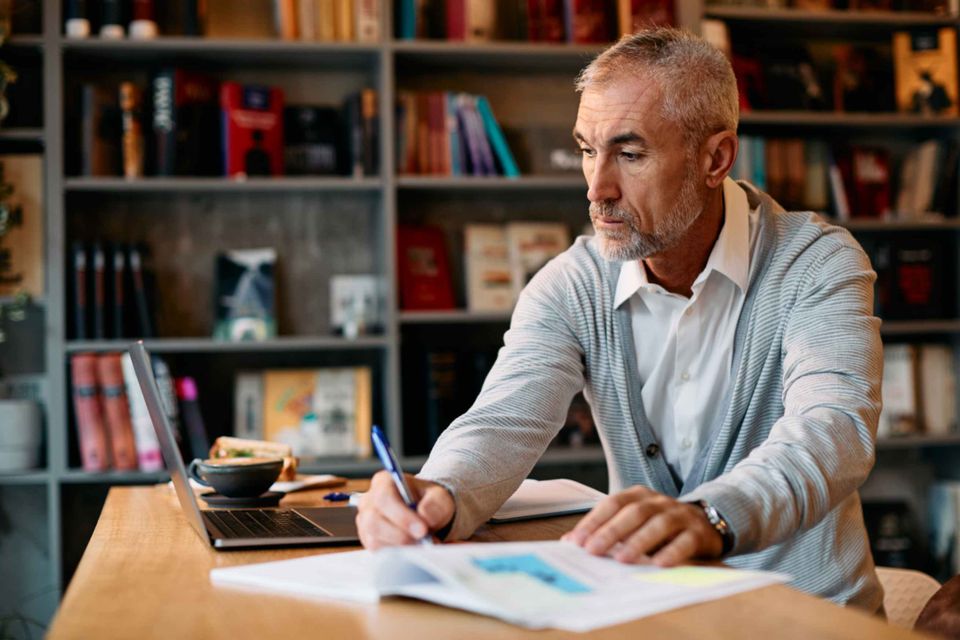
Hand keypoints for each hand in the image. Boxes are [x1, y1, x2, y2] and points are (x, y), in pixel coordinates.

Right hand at [356, 471, 454, 549]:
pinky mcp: (369, 541)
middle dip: (400, 536)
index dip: (401, 516)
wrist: (425, 515)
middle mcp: (369, 501)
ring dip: (400, 547)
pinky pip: (377, 553)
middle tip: (423, 542)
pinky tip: (413, 550)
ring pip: (374, 540)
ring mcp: (365, 523)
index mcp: (383, 482)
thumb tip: (425, 516)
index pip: (384, 497)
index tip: (422, 529)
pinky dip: (397, 555)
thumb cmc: (428, 502)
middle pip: (374, 521)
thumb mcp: (439, 497)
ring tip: (422, 546)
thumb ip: (435, 504)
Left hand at [560, 486, 721, 565]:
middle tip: (594, 550)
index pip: (612, 504)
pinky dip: (671, 552)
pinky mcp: (697, 533)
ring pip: (658, 524)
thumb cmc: (661, 526)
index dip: (594, 521)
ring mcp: (679, 515)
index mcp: (639, 496)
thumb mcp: (633, 523)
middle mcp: (658, 502)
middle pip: (633, 513)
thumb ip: (605, 529)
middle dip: (611, 531)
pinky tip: (659, 564)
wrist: (706, 523)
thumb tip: (570, 541)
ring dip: (638, 541)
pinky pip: (684, 541)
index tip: (577, 540)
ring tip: (622, 558)